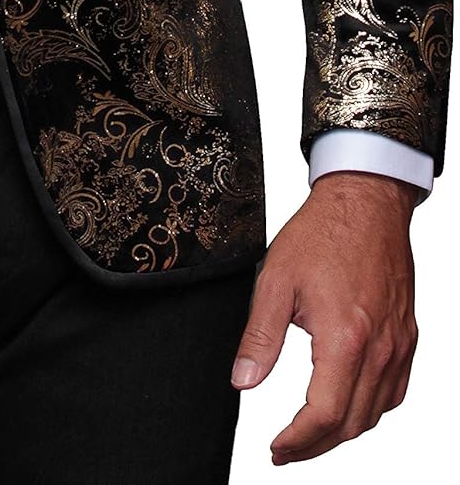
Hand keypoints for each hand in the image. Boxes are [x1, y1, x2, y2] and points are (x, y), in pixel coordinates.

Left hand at [231, 171, 418, 464]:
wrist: (365, 202)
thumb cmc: (322, 233)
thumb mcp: (275, 280)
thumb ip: (259, 336)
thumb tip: (242, 381)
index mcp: (345, 337)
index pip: (325, 415)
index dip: (298, 441)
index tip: (275, 448)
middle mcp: (379, 348)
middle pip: (352, 424)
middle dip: (316, 445)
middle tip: (285, 448)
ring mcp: (398, 344)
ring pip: (376, 412)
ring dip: (343, 431)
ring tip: (310, 432)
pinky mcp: (407, 336)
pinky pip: (394, 391)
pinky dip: (370, 408)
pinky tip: (348, 402)